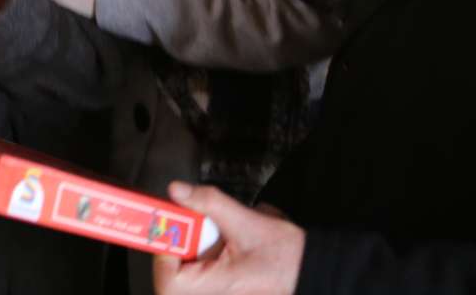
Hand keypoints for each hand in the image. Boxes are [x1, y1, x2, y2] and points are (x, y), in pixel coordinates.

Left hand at [154, 182, 303, 294]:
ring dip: (195, 248)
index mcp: (217, 288)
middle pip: (174, 277)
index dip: (164, 253)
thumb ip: (209, 203)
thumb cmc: (287, 256)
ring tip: (218, 236)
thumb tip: (178, 192)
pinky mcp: (220, 289)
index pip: (168, 282)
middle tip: (198, 227)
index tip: (175, 229)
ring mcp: (216, 294)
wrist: (311, 268)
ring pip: (187, 273)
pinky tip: (224, 245)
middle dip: (182, 246)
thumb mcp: (246, 222)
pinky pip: (200, 273)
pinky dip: (206, 253)